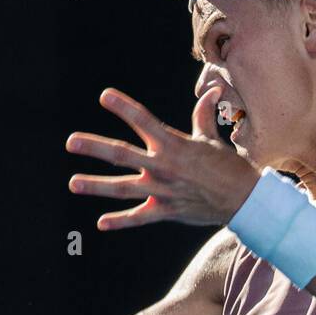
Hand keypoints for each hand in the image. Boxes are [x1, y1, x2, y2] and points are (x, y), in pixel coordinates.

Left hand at [66, 86, 258, 229]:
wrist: (244, 200)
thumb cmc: (228, 167)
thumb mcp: (212, 140)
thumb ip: (203, 116)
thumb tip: (210, 91)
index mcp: (174, 144)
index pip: (144, 121)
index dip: (124, 107)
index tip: (104, 96)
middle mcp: (163, 166)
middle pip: (122, 154)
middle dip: (95, 147)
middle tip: (71, 142)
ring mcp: (162, 190)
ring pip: (122, 188)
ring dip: (96, 185)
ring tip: (73, 183)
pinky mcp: (165, 210)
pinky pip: (139, 217)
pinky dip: (120, 221)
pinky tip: (101, 223)